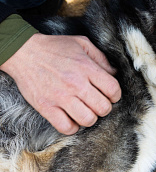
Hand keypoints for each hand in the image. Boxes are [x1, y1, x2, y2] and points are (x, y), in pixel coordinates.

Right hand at [0, 33, 120, 134]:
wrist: (24, 52)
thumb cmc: (55, 47)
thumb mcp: (82, 43)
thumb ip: (101, 58)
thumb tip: (114, 73)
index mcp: (87, 68)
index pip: (113, 89)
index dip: (116, 95)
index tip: (110, 95)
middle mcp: (76, 84)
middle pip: (103, 108)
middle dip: (105, 108)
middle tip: (98, 103)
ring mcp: (60, 97)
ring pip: (87, 120)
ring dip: (90, 118)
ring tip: (85, 111)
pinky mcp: (46, 107)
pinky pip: (66, 127)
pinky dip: (73, 127)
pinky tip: (72, 118)